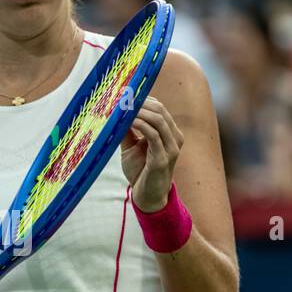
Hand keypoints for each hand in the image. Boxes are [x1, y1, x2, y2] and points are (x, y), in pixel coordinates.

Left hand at [121, 96, 184, 211]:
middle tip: (122, 99)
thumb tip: (116, 113)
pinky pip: (153, 135)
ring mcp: (171, 148)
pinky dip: (141, 125)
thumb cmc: (141, 171)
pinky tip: (129, 121)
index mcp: (170, 133)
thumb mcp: (132, 147)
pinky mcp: (163, 158)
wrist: (147, 196)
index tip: (125, 95)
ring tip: (124, 108)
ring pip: (159, 120)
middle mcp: (175, 138)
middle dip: (141, 103)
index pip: (160, 108)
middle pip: (160, 110)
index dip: (143, 100)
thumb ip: (127, 131)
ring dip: (140, 111)